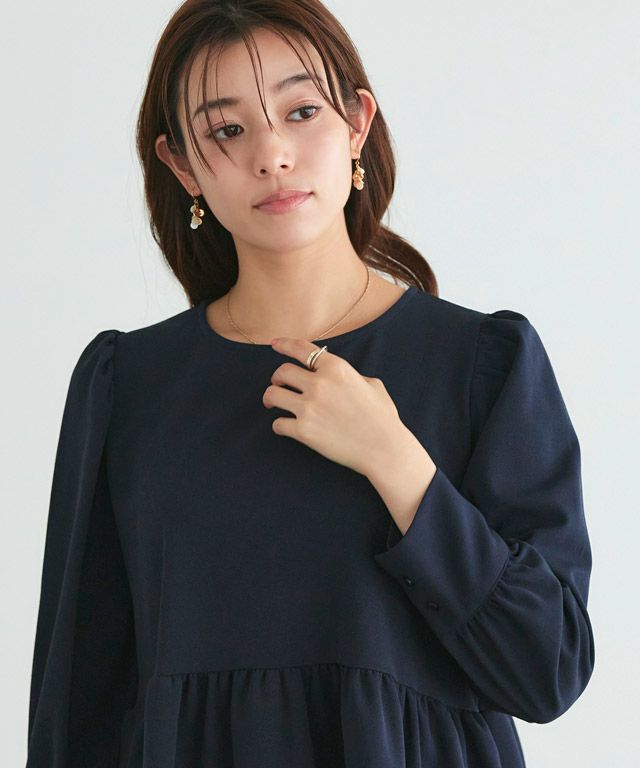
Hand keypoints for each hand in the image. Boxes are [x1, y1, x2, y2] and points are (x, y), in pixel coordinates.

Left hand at [263, 336, 406, 476]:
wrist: (384, 449)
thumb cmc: (382, 417)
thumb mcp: (372, 385)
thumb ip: (351, 376)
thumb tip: (337, 376)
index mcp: (336, 368)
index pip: (301, 349)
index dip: (284, 344)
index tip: (275, 343)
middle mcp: (319, 384)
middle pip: (282, 372)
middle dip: (277, 378)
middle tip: (279, 385)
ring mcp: (309, 407)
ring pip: (273, 394)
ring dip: (271, 398)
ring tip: (274, 403)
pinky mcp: (304, 431)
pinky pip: (278, 423)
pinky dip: (279, 425)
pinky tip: (286, 427)